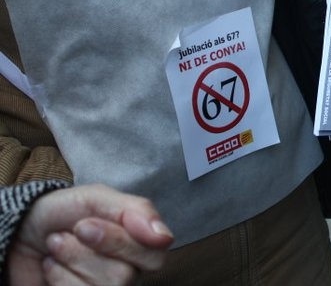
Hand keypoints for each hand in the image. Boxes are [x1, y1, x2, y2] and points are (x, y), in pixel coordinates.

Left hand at [8, 184, 173, 285]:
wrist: (20, 231)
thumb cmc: (61, 212)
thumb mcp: (97, 198)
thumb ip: (135, 210)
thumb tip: (165, 236)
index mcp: (139, 244)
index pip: (155, 256)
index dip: (120, 243)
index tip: (86, 224)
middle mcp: (128, 271)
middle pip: (125, 276)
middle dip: (87, 251)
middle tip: (72, 231)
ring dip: (70, 262)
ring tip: (57, 246)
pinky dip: (58, 279)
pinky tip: (53, 267)